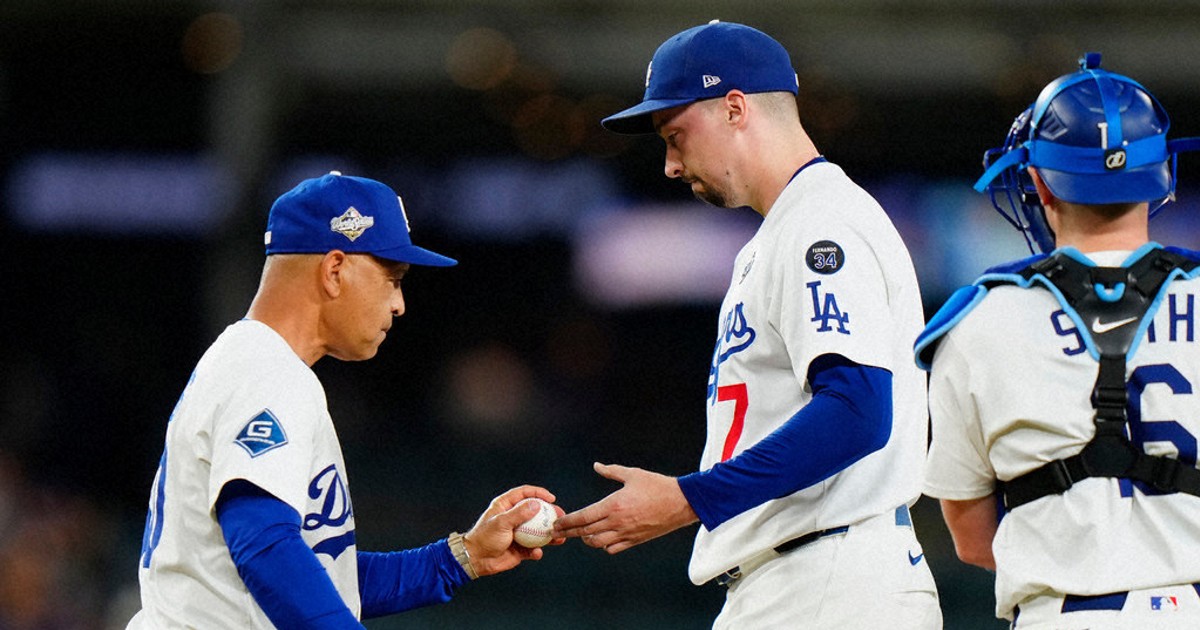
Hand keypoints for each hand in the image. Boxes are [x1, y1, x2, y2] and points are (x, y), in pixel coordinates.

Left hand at [461, 485, 565, 575]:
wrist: (476, 560)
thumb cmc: (484, 537)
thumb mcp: (501, 523)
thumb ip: (519, 514)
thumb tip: (537, 504)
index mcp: (506, 505)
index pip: (525, 493)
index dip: (539, 493)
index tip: (551, 498)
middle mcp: (514, 518)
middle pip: (536, 512)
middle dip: (550, 515)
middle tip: (561, 517)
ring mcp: (519, 533)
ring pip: (538, 531)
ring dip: (549, 534)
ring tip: (559, 537)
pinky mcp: (520, 549)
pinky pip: (533, 548)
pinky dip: (537, 551)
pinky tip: (538, 552)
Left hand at [552, 462, 697, 553]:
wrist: (682, 503)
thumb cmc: (658, 486)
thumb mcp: (633, 474)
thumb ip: (611, 471)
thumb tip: (596, 466)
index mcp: (614, 505)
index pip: (583, 517)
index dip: (567, 521)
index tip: (556, 523)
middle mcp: (617, 522)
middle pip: (585, 532)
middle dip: (569, 532)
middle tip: (558, 531)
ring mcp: (626, 533)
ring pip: (597, 543)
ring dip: (586, 539)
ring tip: (580, 533)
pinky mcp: (635, 540)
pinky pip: (613, 548)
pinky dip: (604, 545)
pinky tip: (602, 538)